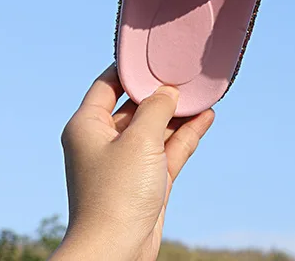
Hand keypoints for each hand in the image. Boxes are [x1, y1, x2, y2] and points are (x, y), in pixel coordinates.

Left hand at [53, 65, 214, 260]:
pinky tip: (207, 115)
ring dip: (179, 112)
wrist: (115, 252)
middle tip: (187, 70)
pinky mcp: (147, 180)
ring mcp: (127, 161)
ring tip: (204, 91)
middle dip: (162, 89)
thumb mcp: (139, 138)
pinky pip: (169, 148)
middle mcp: (105, 141)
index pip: (108, 84)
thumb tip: (169, 91)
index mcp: (88, 126)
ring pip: (157, 126)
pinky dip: (186, 133)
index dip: (131, 68)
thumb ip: (157, 107)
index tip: (156, 52)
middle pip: (136, 105)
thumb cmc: (116, 193)